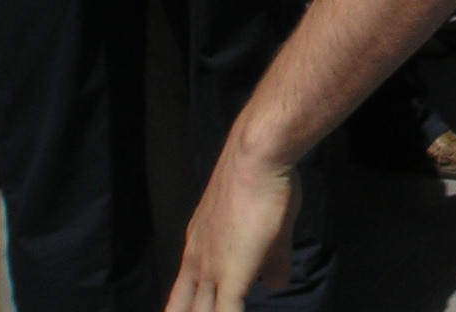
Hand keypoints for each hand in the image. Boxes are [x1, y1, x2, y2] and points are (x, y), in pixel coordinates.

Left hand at [168, 143, 300, 311]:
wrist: (257, 159)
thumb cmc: (263, 184)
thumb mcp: (270, 228)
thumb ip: (272, 260)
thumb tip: (276, 284)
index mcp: (198, 250)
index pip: (180, 296)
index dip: (186, 311)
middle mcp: (196, 263)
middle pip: (180, 310)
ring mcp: (210, 270)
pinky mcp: (231, 275)